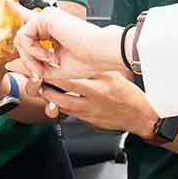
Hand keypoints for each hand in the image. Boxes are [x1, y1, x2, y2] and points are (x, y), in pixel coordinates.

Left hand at [9, 3, 124, 84]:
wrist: (100, 53)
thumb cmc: (85, 62)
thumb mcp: (52, 69)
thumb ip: (31, 65)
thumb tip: (9, 65)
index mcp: (53, 30)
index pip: (32, 21)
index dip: (19, 11)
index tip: (9, 2)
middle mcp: (49, 21)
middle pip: (24, 40)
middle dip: (29, 60)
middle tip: (43, 72)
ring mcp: (46, 17)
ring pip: (21, 39)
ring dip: (32, 57)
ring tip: (52, 62)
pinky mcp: (44, 16)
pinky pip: (24, 37)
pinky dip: (34, 52)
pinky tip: (51, 56)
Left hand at [37, 73, 158, 138]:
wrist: (139, 116)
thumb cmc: (128, 94)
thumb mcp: (113, 75)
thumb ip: (95, 68)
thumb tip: (77, 57)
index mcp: (98, 87)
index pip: (68, 80)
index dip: (53, 74)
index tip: (44, 67)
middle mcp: (90, 102)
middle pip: (59, 96)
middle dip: (45, 88)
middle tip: (38, 79)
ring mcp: (88, 114)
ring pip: (61, 107)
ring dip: (50, 98)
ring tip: (45, 88)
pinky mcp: (88, 121)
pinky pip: (69, 114)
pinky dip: (61, 105)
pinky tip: (58, 98)